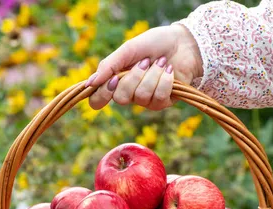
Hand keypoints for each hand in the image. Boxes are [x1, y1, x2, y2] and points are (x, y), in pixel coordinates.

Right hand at [86, 24, 202, 110]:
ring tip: (161, 62)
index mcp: (115, 81)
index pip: (97, 101)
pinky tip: (169, 70)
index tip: (113, 80)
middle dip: (134, 78)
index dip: (102, 95)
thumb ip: (108, 66)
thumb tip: (89, 83)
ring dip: (153, 75)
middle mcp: (128, 93)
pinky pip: (158, 97)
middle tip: (144, 62)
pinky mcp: (162, 102)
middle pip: (121, 99)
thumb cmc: (154, 44)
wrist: (183, 42)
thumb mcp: (128, 50)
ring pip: (141, 97)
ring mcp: (145, 100)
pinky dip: (165, 80)